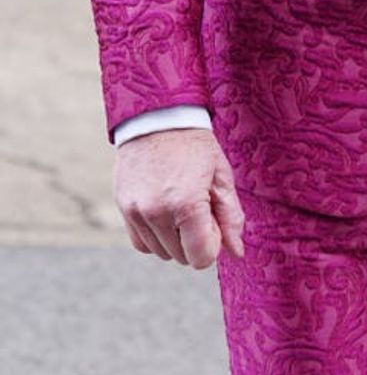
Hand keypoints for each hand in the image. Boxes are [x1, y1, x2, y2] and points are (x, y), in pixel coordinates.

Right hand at [114, 128, 244, 268]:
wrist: (159, 116)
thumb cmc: (195, 144)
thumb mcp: (221, 175)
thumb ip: (230, 216)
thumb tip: (236, 252)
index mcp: (186, 204)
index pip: (201, 258)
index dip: (213, 243)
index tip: (213, 218)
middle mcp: (157, 213)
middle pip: (182, 257)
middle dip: (195, 238)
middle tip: (198, 204)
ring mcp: (136, 212)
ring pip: (161, 252)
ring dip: (175, 238)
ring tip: (180, 203)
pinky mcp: (123, 208)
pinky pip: (141, 243)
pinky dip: (155, 236)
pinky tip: (164, 211)